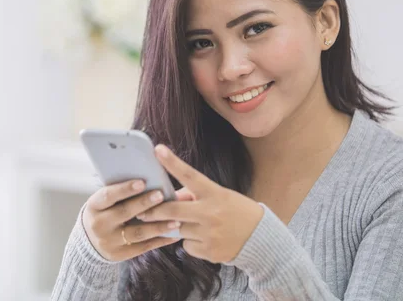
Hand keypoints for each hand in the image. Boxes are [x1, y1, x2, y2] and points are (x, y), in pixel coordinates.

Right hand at [82, 179, 184, 261]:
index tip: (142, 182)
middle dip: (144, 204)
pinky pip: (144, 247)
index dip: (125, 189)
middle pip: (124, 213)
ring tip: (176, 219)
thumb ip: (122, 192)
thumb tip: (151, 177)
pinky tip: (175, 234)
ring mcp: (109, 242)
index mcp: (94, 206)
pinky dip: (161, 240)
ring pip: (137, 233)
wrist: (91, 241)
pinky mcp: (120, 254)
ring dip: (158, 226)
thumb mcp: (105, 201)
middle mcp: (99, 225)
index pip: (108, 195)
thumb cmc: (106, 211)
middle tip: (161, 195)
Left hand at [135, 144, 263, 263]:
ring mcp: (209, 233)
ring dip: (178, 228)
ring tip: (194, 226)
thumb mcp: (220, 197)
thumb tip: (172, 198)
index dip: (172, 162)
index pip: (189, 175)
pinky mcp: (209, 251)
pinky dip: (191, 243)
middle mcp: (210, 212)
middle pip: (172, 210)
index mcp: (214, 193)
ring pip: (178, 230)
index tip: (157, 150)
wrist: (261, 239)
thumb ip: (195, 196)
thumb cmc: (237, 212)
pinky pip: (187, 246)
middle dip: (153, 211)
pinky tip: (205, 240)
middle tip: (141, 211)